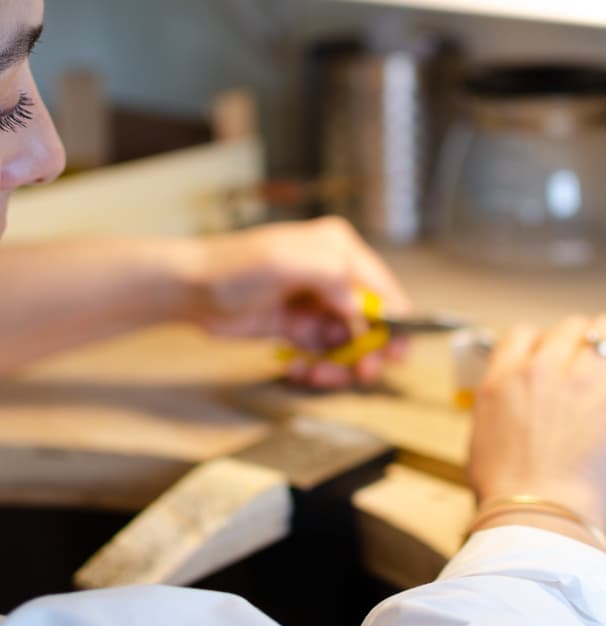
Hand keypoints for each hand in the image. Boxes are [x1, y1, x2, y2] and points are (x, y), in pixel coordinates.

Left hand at [185, 217, 410, 387]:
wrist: (190, 290)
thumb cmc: (233, 266)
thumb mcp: (285, 259)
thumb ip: (331, 275)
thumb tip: (361, 306)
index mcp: (340, 249)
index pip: (382, 288)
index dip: (394, 322)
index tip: (395, 352)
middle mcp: (335, 275)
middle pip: (373, 320)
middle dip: (372, 350)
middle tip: (364, 373)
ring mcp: (319, 303)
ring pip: (351, 343)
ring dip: (342, 365)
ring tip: (320, 375)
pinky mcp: (302, 327)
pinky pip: (325, 354)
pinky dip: (319, 367)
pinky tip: (301, 370)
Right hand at [467, 315, 605, 529]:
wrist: (531, 521)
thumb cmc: (505, 494)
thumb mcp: (482, 438)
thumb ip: (501, 409)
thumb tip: (519, 410)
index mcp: (504, 377)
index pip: (525, 333)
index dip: (544, 348)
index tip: (556, 370)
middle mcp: (543, 369)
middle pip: (573, 326)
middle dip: (586, 347)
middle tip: (596, 377)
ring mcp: (584, 382)